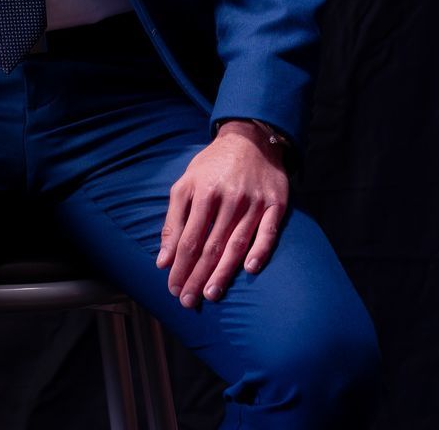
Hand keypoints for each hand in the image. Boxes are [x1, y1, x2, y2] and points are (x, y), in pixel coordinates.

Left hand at [156, 120, 288, 307]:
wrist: (249, 138)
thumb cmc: (213, 166)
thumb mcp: (186, 184)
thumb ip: (174, 221)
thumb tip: (162, 260)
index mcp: (204, 192)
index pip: (189, 238)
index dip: (180, 266)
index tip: (172, 288)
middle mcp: (229, 198)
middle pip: (211, 245)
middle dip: (197, 276)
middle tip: (187, 301)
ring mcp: (254, 201)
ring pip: (236, 243)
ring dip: (223, 272)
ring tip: (211, 294)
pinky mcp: (276, 203)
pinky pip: (268, 231)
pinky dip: (260, 250)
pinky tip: (250, 269)